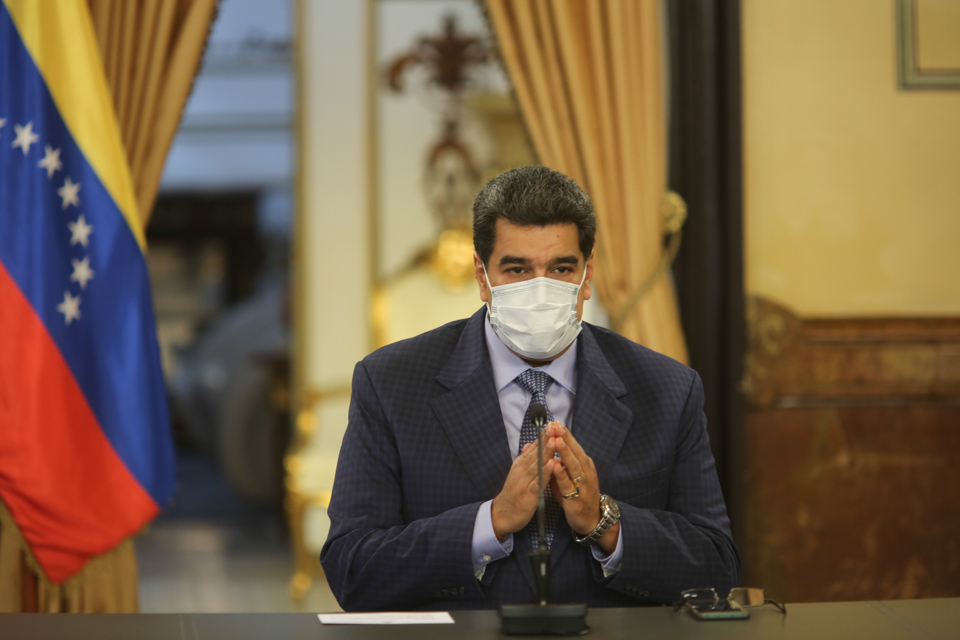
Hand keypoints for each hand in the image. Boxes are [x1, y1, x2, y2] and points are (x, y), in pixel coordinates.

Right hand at [491, 435, 557, 538]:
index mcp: (521, 464)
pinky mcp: (528, 494)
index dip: (543, 435)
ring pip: (537, 464)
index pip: (534, 446)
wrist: (502, 514)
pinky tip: (553, 464)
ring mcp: (524, 481)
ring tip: (555, 440)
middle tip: (555, 426)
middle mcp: (521, 469)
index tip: (553, 423)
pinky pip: (538, 481)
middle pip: (536, 452)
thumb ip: (527, 459)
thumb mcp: (519, 473)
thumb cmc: (514, 493)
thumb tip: (531, 444)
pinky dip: (545, 472)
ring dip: (547, 451)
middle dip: (546, 438)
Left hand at [545, 422, 619, 553]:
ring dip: (565, 453)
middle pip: (574, 451)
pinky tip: (556, 467)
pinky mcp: (576, 497)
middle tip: (555, 426)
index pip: (573, 445)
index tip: (554, 422)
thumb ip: (552, 461)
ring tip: (557, 441)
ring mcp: (582, 484)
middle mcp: (585, 471)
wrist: (590, 519)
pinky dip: (562, 475)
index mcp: (582, 464)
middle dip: (564, 438)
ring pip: (573, 465)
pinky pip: (568, 485)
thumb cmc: (575, 494)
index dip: (564, 434)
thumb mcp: (564, 475)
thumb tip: (534, 446)